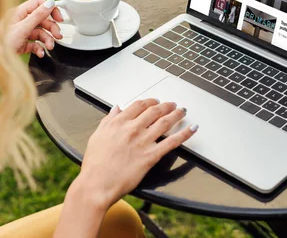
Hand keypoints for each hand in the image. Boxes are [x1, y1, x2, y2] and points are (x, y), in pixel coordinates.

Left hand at [6, 0, 63, 56]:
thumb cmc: (2, 43)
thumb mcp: (22, 28)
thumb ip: (38, 16)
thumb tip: (50, 2)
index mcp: (18, 13)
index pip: (38, 4)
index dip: (50, 10)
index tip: (59, 18)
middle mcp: (20, 21)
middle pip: (41, 20)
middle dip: (51, 28)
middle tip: (58, 36)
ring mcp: (21, 33)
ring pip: (40, 33)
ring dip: (47, 40)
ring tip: (50, 47)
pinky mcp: (21, 44)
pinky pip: (35, 43)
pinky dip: (40, 48)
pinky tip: (41, 53)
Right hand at [55, 99, 197, 237]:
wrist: (97, 185)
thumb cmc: (95, 164)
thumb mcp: (97, 136)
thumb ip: (108, 120)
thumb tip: (116, 109)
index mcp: (119, 122)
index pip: (139, 105)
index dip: (150, 102)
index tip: (155, 102)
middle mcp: (133, 129)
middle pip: (155, 111)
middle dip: (166, 106)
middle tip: (172, 105)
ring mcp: (143, 141)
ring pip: (165, 122)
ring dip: (176, 114)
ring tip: (182, 111)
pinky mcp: (151, 156)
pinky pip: (172, 142)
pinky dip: (185, 134)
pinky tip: (192, 128)